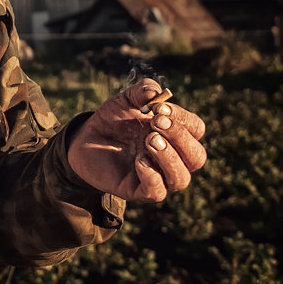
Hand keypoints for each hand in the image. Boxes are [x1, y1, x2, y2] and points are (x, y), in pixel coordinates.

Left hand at [67, 78, 205, 200]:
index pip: (196, 129)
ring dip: (169, 157)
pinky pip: (157, 192)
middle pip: (197, 156)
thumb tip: (156, 91)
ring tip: (149, 140)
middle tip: (155, 122)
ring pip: (181, 177)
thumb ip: (141, 91)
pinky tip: (139, 160)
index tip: (158, 108)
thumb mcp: (125, 100)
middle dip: (179, 137)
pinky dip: (152, 176)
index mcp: (174, 135)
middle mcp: (172, 158)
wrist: (85, 138)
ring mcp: (158, 176)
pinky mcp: (139, 190)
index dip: (182, 118)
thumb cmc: (113, 120)